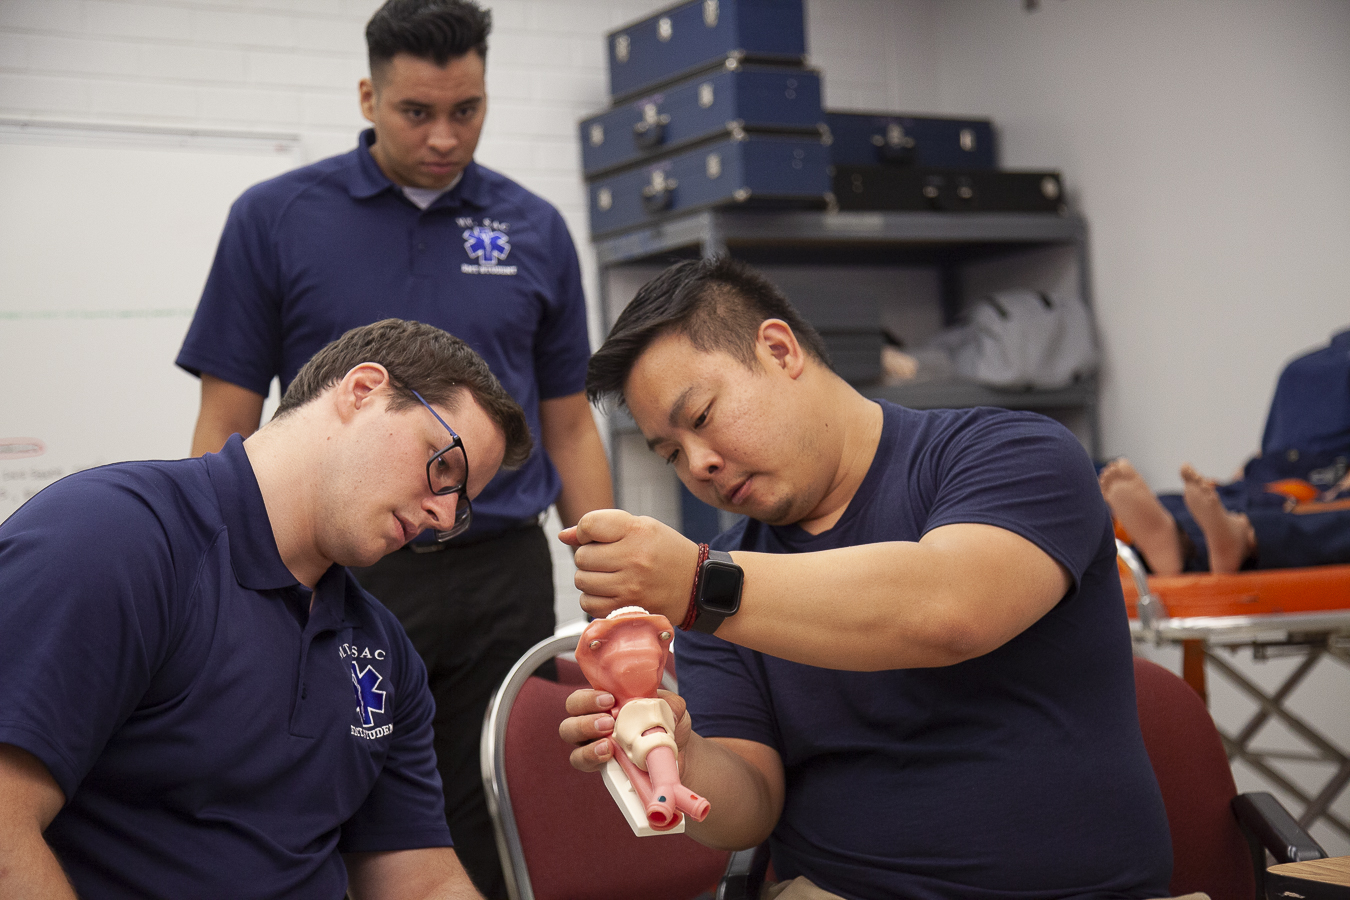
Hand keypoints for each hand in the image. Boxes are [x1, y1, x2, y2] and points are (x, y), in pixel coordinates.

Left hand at [558, 509, 699, 622]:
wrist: (697, 585)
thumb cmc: (666, 552)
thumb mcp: (641, 527)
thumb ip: (601, 527)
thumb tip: (563, 535)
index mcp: (637, 530)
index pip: (589, 524)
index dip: (585, 531)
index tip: (596, 537)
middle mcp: (633, 558)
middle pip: (582, 557)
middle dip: (589, 557)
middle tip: (608, 559)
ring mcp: (630, 586)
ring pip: (582, 581)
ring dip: (590, 578)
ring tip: (610, 575)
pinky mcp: (627, 608)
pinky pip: (588, 604)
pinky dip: (593, 598)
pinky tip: (610, 592)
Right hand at [559, 687, 692, 773]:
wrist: (681, 753)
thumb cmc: (668, 723)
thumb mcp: (672, 707)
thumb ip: (669, 704)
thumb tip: (663, 712)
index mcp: (603, 706)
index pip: (580, 700)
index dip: (587, 699)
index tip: (609, 700)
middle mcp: (593, 726)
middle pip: (569, 724)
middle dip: (584, 721)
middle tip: (608, 722)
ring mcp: (595, 749)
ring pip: (574, 748)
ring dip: (587, 744)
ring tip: (608, 744)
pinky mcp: (604, 770)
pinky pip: (587, 767)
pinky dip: (595, 761)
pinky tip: (609, 757)